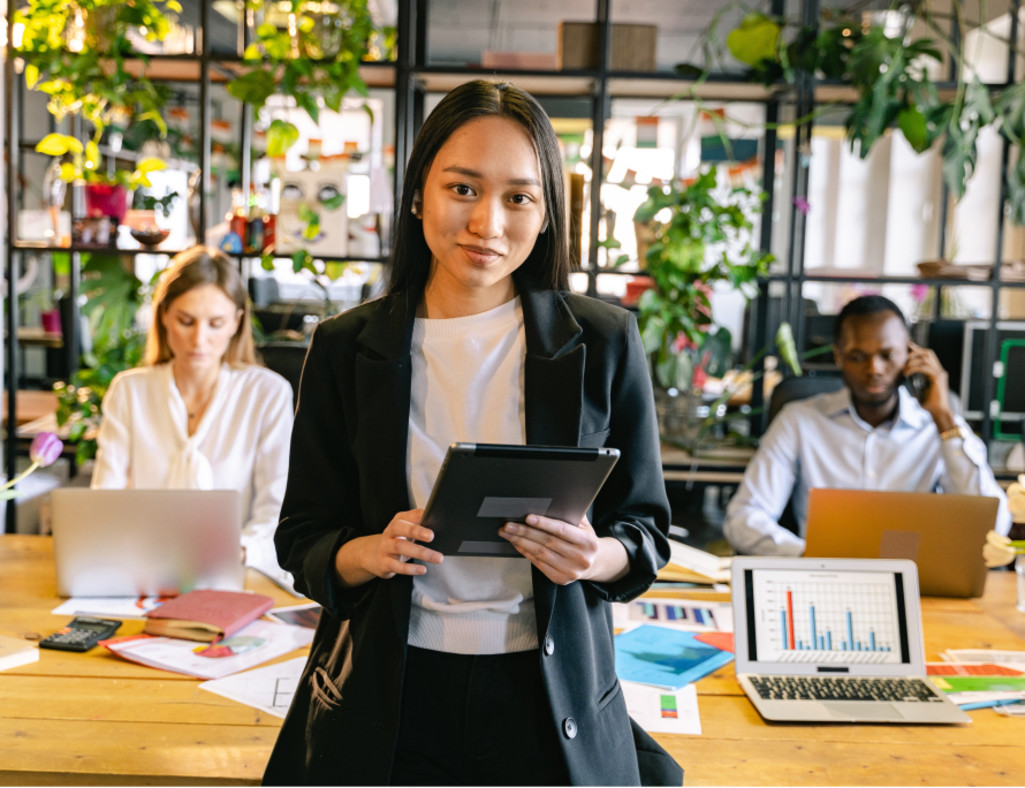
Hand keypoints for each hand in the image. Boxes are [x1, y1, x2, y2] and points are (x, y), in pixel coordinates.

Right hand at [335, 508, 442, 586]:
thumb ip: (419, 526)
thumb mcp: (407, 531)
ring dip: (420, 552)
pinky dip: (410, 568)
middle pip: (400, 528)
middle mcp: (389, 532)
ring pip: (400, 547)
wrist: (374, 556)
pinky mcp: (384, 563)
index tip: (433, 516)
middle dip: (416, 531)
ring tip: (437, 558)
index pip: (407, 515)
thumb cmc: (398, 541)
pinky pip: (396, 565)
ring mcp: (385, 547)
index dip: (419, 515)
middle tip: (432, 536)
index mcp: (398, 521)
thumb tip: (439, 524)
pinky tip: (423, 569)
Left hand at [499, 515, 627, 585]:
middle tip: (508, 525)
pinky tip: (516, 544)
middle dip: (525, 532)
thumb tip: (552, 502)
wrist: (594, 563)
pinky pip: (538, 564)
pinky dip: (525, 553)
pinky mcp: (560, 579)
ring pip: (540, 553)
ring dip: (520, 542)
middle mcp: (580, 558)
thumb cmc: (584, 539)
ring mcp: (570, 571)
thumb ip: (572, 514)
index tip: (528, 517)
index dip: (544, 523)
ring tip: (507, 533)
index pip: (562, 530)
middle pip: (547, 542)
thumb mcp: (585, 526)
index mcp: (588, 542)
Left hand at [904, 342, 952, 422]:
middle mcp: (939, 370)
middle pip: (928, 353)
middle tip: (903, 357)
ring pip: (925, 359)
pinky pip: (925, 368)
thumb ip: (914, 380)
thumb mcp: (919, 388)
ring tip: (903, 369)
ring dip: (912, 361)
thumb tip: (904, 375)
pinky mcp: (938, 379)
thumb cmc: (928, 403)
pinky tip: (906, 373)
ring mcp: (940, 374)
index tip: (907, 348)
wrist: (938, 412)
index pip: (928, 355)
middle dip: (915, 352)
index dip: (918, 349)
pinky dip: (914, 368)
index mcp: (936, 371)